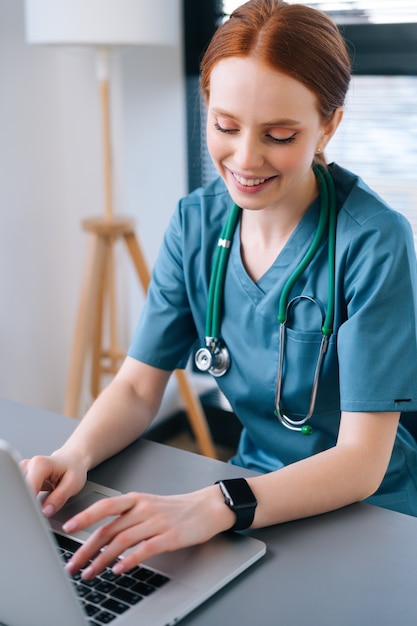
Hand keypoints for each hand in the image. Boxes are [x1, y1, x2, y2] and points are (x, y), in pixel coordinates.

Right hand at [20, 453, 87, 516]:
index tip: (37, 515)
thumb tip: (45, 511)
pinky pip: (19, 492)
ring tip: (42, 501)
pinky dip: (26, 499)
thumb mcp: (73, 483)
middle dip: (27, 504)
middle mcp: (27, 465)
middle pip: (19, 491)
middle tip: (40, 510)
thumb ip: (59, 498)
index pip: (27, 491)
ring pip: (17, 493)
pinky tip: (36, 498)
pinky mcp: (20, 476)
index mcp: (39, 464)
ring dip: (26, 502)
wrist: (72, 460)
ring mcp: (22, 470)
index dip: (31, 505)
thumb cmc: (74, 469)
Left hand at [63, 486, 235, 578]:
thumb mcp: (149, 505)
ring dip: (102, 559)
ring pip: (122, 541)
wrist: (208, 507)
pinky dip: (128, 560)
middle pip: (109, 529)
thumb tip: (101, 536)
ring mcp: (156, 522)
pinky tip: (118, 569)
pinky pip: (144, 549)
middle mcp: (144, 508)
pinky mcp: (169, 537)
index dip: (85, 516)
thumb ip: (127, 517)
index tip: (68, 527)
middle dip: (87, 549)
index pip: (105, 506)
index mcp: (136, 499)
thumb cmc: (176, 509)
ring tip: (90, 572)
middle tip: (73, 564)